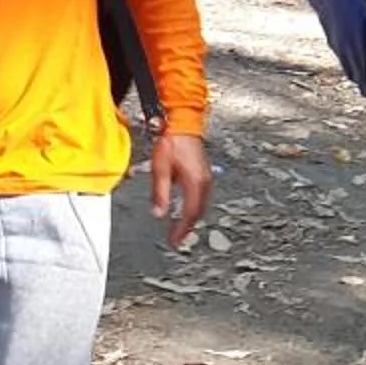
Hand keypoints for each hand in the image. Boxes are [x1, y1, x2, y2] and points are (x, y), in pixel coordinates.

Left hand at [150, 132, 212, 246]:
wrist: (183, 123)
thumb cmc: (171, 143)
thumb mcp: (160, 169)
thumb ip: (160, 194)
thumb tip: (159, 214)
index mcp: (195, 183)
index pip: (189, 213)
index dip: (181, 230)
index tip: (173, 241)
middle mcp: (205, 182)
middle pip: (198, 212)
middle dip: (188, 227)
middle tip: (177, 239)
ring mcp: (207, 177)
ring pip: (201, 205)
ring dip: (192, 218)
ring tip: (181, 229)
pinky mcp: (205, 173)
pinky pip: (202, 197)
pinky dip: (194, 208)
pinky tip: (186, 210)